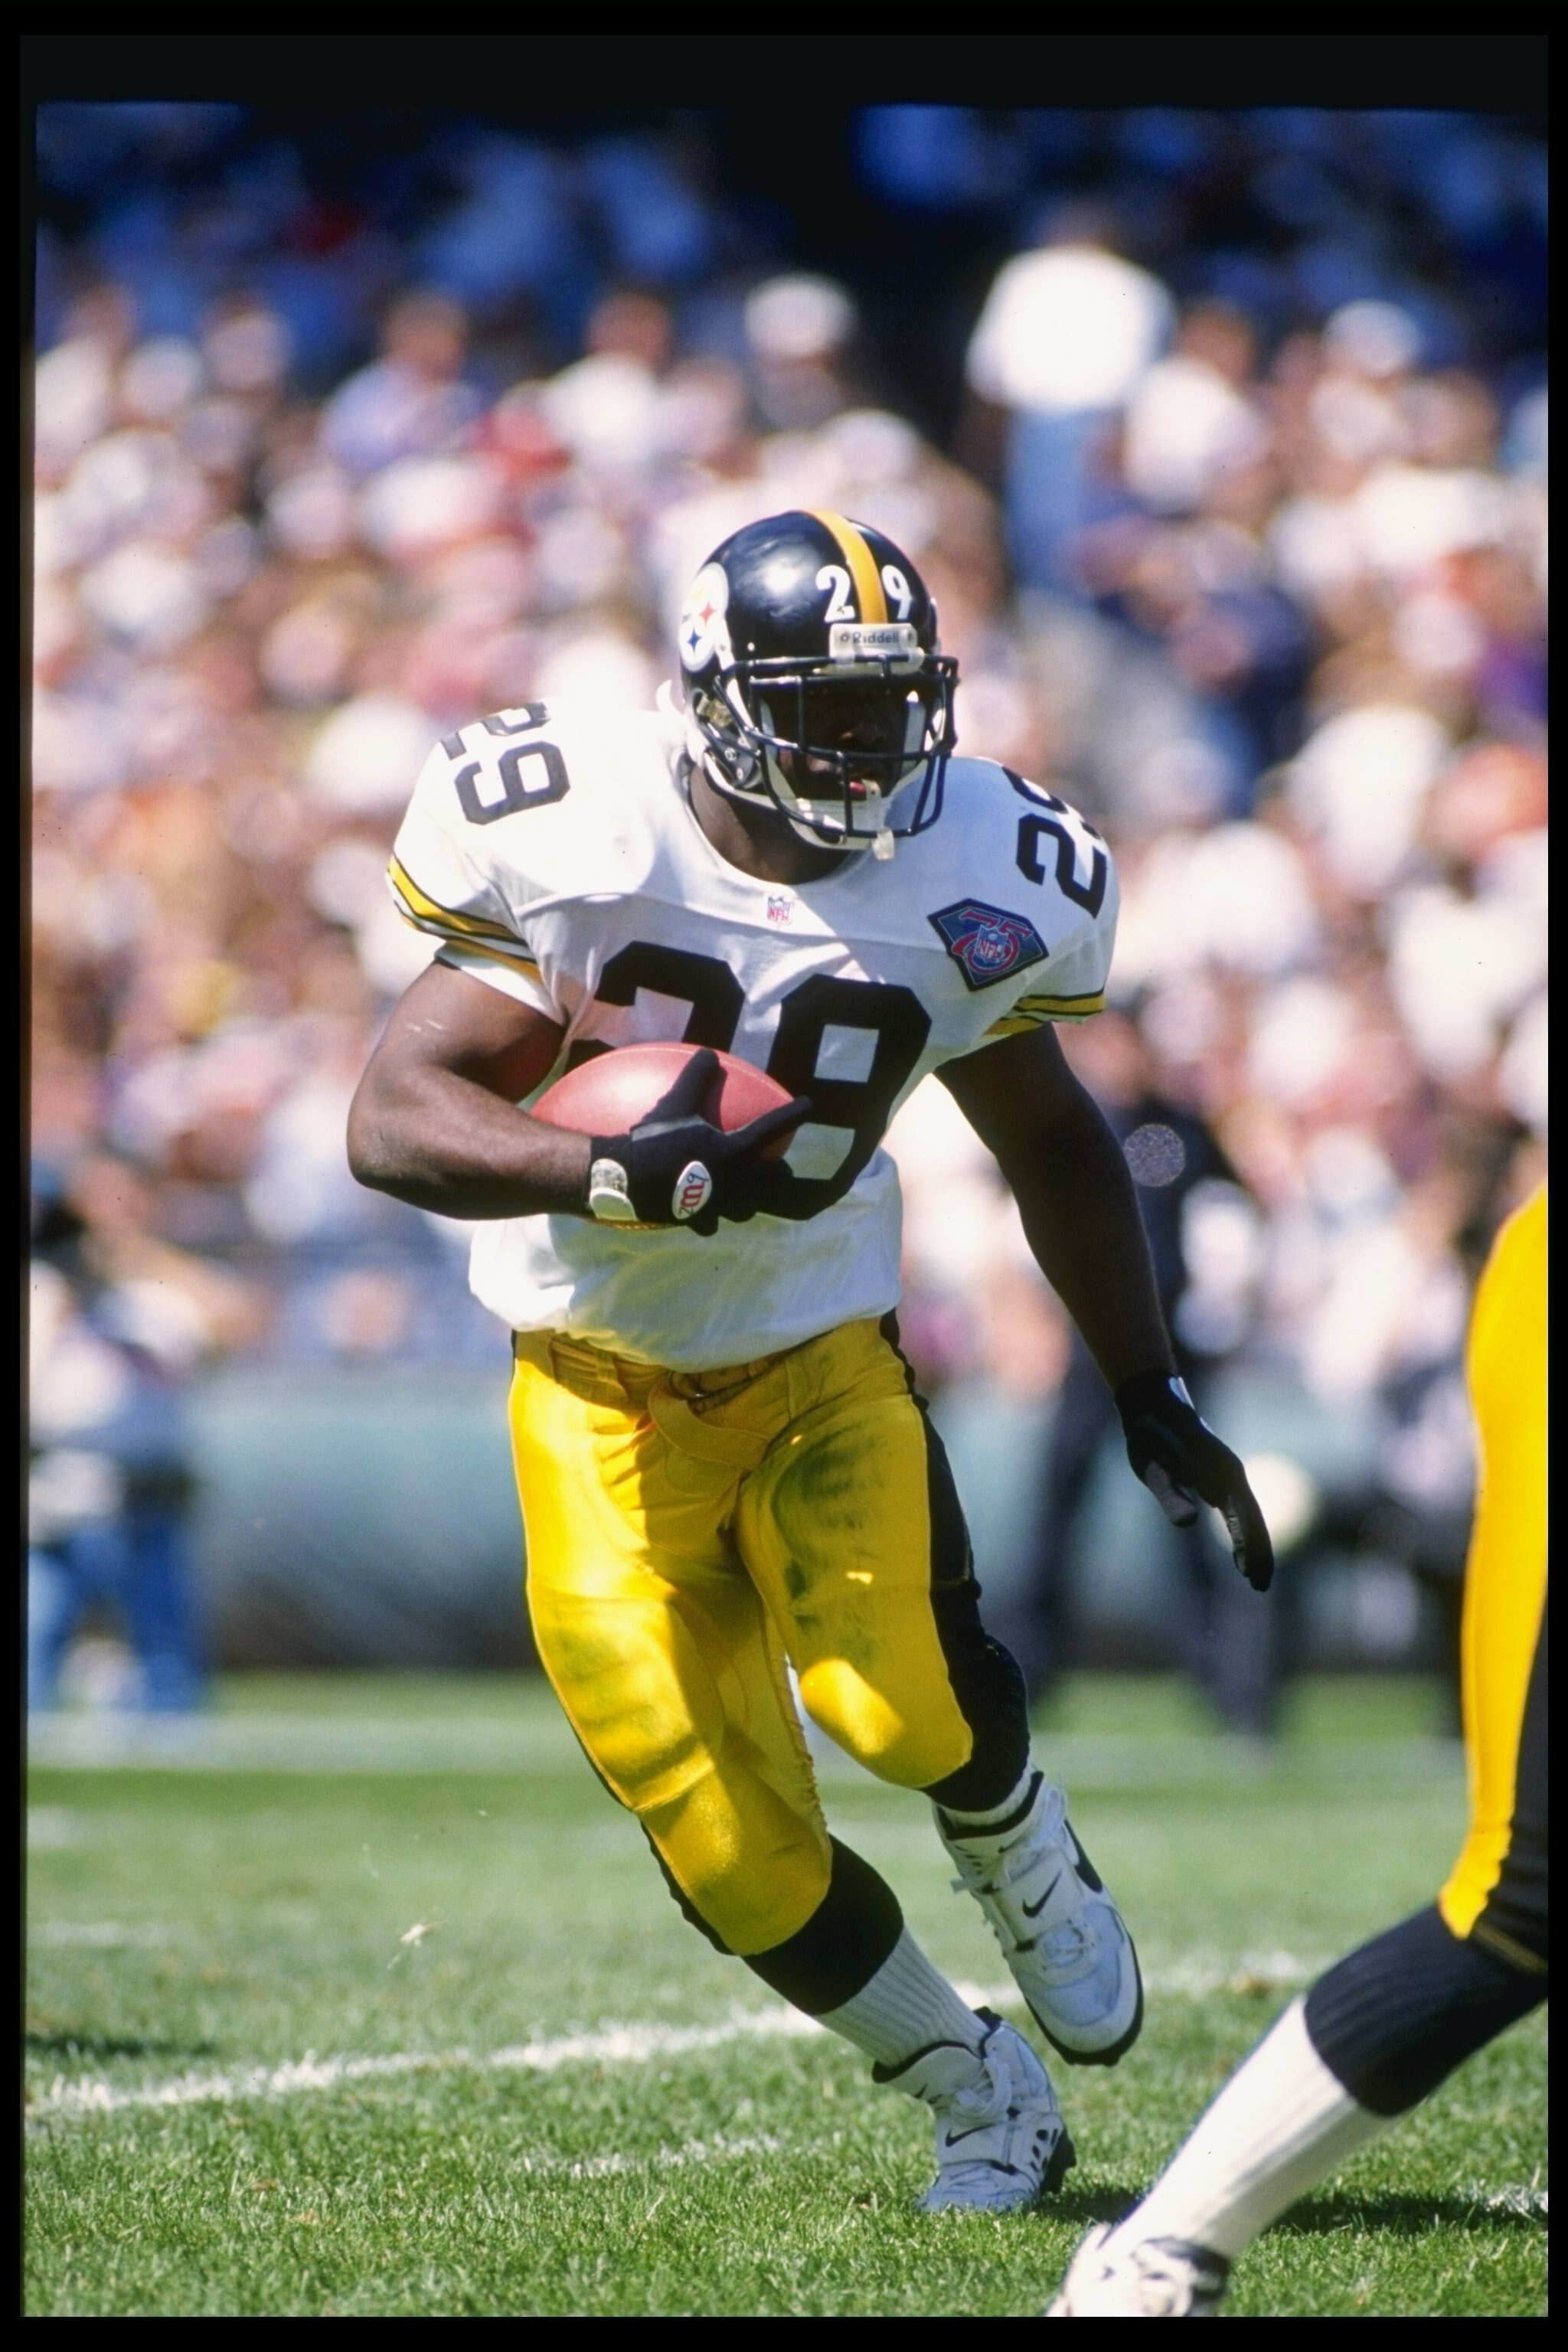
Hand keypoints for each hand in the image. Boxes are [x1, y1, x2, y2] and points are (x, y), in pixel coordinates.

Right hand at [587, 1048, 812, 1235]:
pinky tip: (705, 1215)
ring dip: (749, 1200)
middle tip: (778, 1166)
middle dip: (778, 1173)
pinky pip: (712, 1223)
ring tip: (745, 1195)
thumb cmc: (656, 1141)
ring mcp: (720, 1205)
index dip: (793, 1114)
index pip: (773, 1127)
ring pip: (747, 1208)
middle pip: (772, 1180)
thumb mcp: (675, 1103)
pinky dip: (711, 1218)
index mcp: (737, 1150)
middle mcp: (736, 1180)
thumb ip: (695, 1078)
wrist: (629, 1184)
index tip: (809, 1105)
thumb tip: (708, 1052)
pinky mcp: (699, 1221)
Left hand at [1114, 1368, 1273, 1592]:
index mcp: (1222, 1472)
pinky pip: (1237, 1511)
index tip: (1251, 1576)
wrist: (1152, 1402)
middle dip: (1259, 1553)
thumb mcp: (1154, 1467)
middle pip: (1254, 1519)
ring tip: (1252, 1578)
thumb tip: (1186, 1524)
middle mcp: (1231, 1473)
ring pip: (1248, 1516)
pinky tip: (1237, 1555)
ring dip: (1253, 1547)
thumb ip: (1171, 1494)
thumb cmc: (1151, 1435)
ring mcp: (1227, 1475)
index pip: (1244, 1517)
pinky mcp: (1217, 1478)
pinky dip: (1242, 1534)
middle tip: (1259, 1587)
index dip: (1249, 1547)